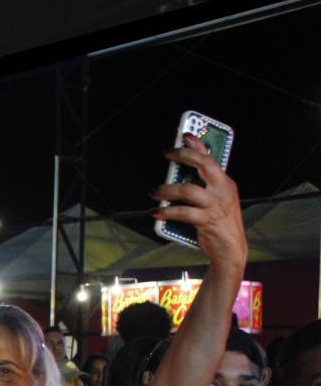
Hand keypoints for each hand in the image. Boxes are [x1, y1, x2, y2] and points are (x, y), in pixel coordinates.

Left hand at [151, 133, 246, 270]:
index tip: (184, 136)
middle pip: (204, 165)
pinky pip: (182, 212)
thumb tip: (180, 172)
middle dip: (184, 155)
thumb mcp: (217, 199)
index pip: (212, 158)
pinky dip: (166, 211)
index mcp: (226, 183)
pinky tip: (156, 212)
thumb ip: (204, 185)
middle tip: (167, 154)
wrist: (230, 250)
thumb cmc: (220, 222)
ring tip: (154, 193)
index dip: (198, 145)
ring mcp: (216, 205)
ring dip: (167, 189)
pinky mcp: (207, 220)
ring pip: (188, 190)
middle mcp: (223, 190)